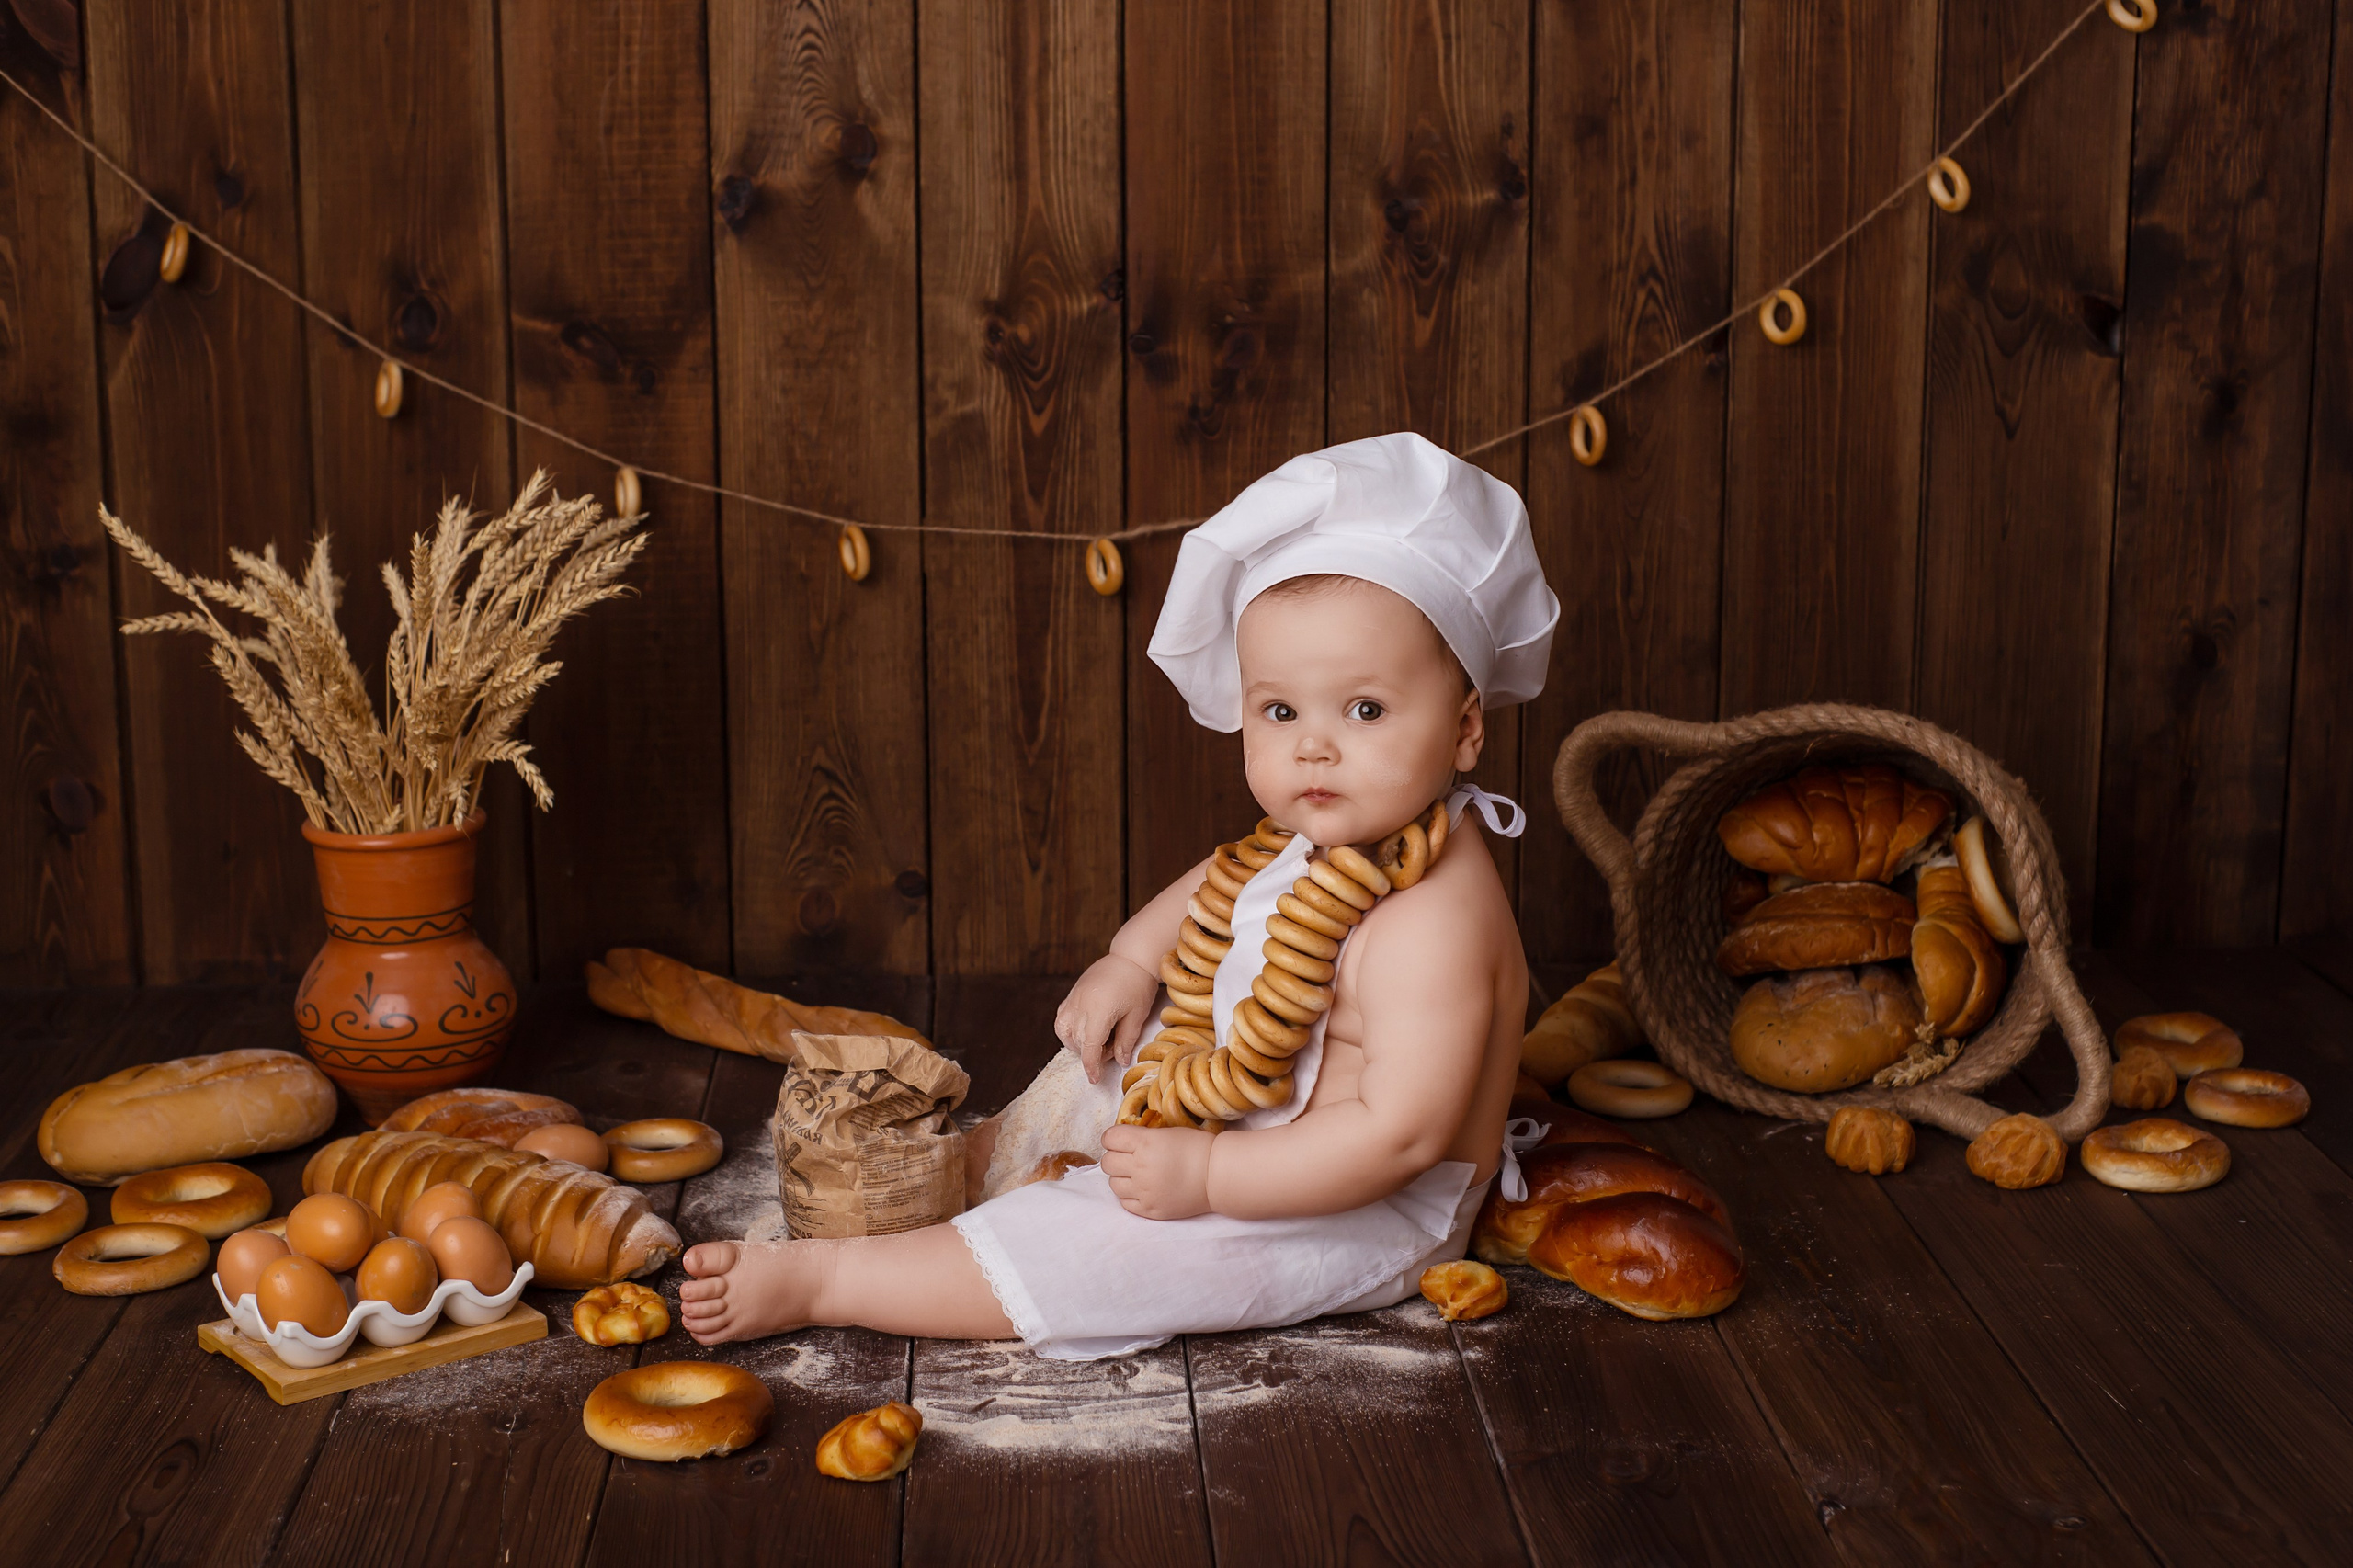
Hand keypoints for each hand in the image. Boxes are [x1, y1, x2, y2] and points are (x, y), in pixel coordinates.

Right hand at [1055, 953, 1160, 1083]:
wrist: (1131, 956)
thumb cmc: (1138, 984)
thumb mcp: (1137, 1015)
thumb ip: (1125, 1040)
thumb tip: (1120, 1062)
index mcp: (1099, 1011)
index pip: (1089, 1047)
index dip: (1091, 1066)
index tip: (1094, 1079)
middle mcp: (1081, 1005)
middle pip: (1077, 1042)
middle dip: (1092, 1053)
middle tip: (1113, 1047)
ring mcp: (1074, 998)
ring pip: (1064, 1031)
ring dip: (1077, 1043)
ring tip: (1098, 1038)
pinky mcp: (1072, 994)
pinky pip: (1062, 1018)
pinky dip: (1069, 1029)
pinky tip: (1086, 1028)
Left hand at [1099, 1124, 1214, 1219]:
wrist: (1217, 1176)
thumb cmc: (1197, 1149)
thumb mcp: (1168, 1132)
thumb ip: (1142, 1137)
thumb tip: (1122, 1141)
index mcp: (1145, 1143)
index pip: (1109, 1138)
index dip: (1112, 1138)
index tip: (1119, 1141)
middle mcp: (1141, 1167)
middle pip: (1107, 1162)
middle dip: (1115, 1157)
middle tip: (1128, 1158)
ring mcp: (1144, 1191)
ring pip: (1113, 1184)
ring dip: (1121, 1178)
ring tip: (1137, 1175)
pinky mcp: (1150, 1209)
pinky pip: (1125, 1202)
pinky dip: (1130, 1195)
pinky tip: (1143, 1189)